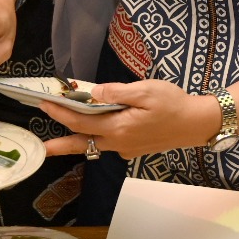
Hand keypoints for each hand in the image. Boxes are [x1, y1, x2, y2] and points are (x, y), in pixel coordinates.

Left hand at [37, 80, 220, 159]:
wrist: (196, 123)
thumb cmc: (173, 103)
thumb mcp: (145, 90)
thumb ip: (116, 92)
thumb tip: (93, 93)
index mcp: (119, 127)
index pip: (81, 122)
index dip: (61, 113)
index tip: (45, 104)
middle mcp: (119, 142)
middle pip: (83, 142)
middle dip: (61, 143)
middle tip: (42, 147)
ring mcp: (126, 148)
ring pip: (95, 145)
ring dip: (77, 142)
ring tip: (58, 143)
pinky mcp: (133, 148)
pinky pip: (110, 144)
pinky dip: (97, 139)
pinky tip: (94, 131)